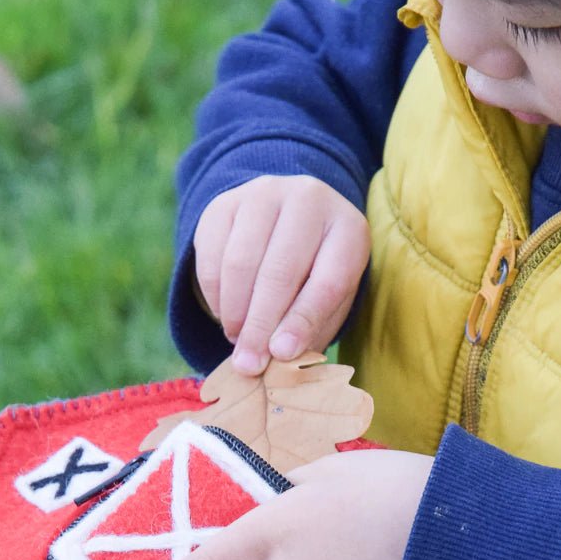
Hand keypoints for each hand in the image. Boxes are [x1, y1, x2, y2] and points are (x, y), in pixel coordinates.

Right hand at [194, 175, 369, 375]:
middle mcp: (309, 200)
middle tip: (248, 364)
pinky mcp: (225, 202)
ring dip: (234, 312)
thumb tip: (275, 359)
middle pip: (280, 271)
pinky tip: (225, 312)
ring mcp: (264, 195)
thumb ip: (309, 330)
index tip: (282, 354)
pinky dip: (214, 295)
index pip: (327, 281)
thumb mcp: (328, 300)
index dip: (303, 321)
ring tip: (237, 338)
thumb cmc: (314, 273)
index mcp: (348, 229)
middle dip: (260, 325)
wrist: (285, 221)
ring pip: (240, 262)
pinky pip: (212, 254)